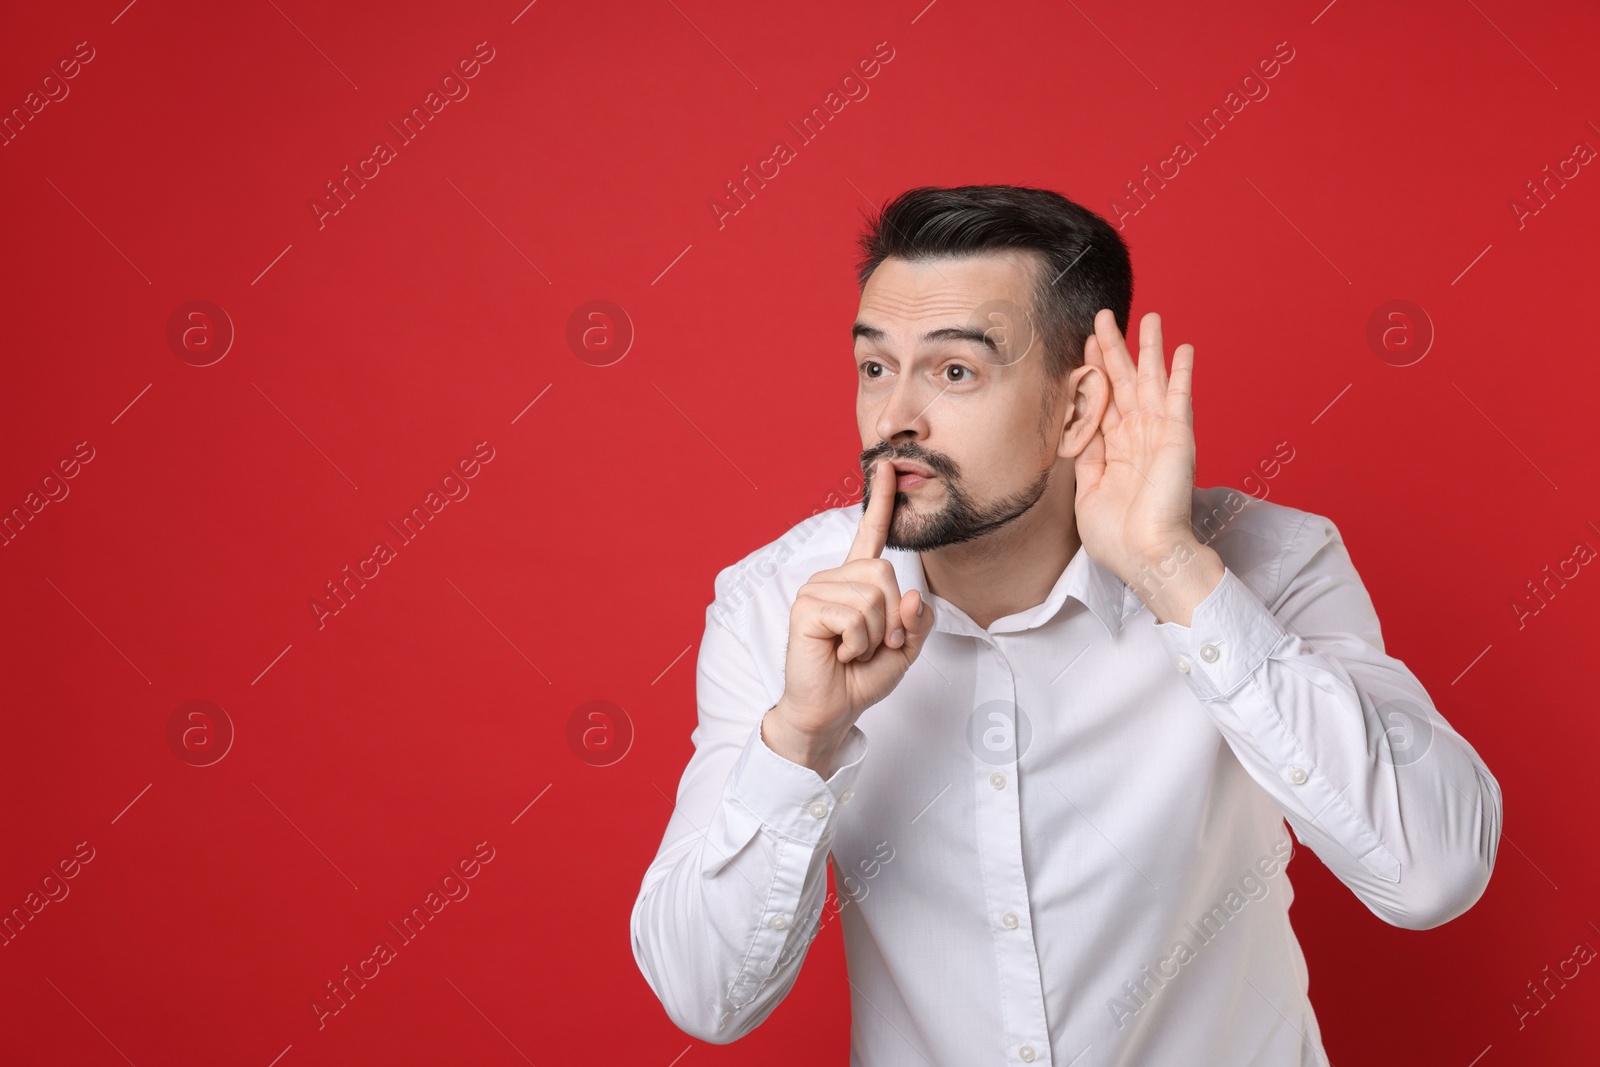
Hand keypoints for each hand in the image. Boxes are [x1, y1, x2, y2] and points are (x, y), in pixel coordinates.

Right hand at [764, 457, 936, 773]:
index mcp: (856, 582)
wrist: (829, 711)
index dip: (880, 502)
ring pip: (873, 596)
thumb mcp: (905, 650)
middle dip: (892, 618)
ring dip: (875, 635)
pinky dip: (857, 643)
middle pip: (886, 574)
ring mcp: (816, 590)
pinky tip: (839, 653)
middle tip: (872, 645)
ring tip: (852, 650)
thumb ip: (918, 622)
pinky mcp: (805, 608)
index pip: (870, 535)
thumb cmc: (860, 679)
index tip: (886, 468)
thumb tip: (913, 594)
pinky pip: (854, 616)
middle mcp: (833, 578)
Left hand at [1075, 309, 1197, 578]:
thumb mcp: (1088, 493)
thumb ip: (1086, 458)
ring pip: (1151, 383)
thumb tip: (1075, 430)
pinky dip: (1181, 374)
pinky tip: (1183, 349)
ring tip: (1150, 318)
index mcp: (1117, 453)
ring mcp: (1160, 437)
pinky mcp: (1178, 440)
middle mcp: (1139, 440)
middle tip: (1105, 317)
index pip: (1104, 402)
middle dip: (1115, 349)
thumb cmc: (1118, 539)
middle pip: (1124, 384)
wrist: (1147, 558)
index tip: (1085, 344)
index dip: (1094, 372)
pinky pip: (1179, 400)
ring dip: (1149, 350)